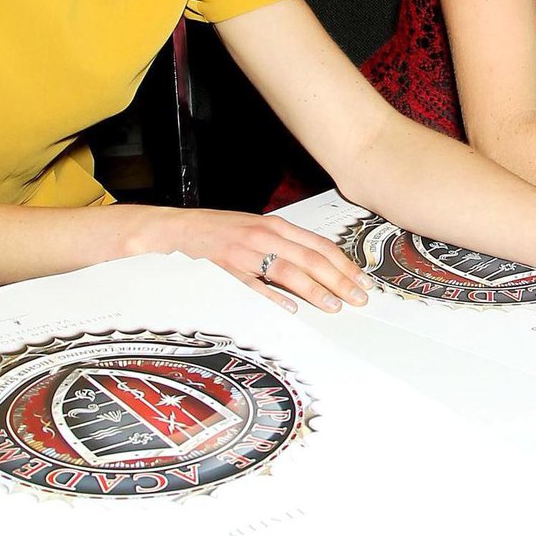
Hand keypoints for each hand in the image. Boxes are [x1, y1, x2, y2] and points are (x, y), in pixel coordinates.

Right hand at [128, 205, 371, 314]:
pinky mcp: (225, 269)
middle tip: (359, 298)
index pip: (319, 246)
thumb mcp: (255, 232)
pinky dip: (274, 297)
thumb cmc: (217, 233)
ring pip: (288, 271)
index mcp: (274, 226)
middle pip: (311, 259)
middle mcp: (263, 235)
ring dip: (315, 290)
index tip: (363, 281)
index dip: (344, 264)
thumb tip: (318, 270)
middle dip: (340, 280)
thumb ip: (284, 247)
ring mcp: (244, 252)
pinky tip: (291, 309)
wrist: (172, 230)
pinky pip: (253, 285)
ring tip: (334, 306)